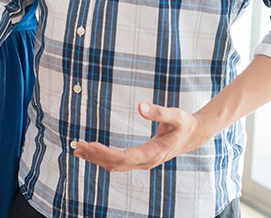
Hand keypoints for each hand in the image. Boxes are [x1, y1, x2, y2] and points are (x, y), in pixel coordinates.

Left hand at [72, 102, 205, 171]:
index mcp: (154, 153)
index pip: (125, 157)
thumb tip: (140, 106)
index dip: (106, 153)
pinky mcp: (139, 158)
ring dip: (96, 158)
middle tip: (77, 145)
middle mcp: (146, 161)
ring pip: (115, 165)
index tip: (91, 144)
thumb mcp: (175, 115)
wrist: (193, 135)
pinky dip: (103, 158)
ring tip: (77, 150)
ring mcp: (142, 162)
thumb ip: (159, 111)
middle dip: (96, 155)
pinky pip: (118, 162)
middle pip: (116, 163)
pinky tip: (90, 152)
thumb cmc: (184, 123)